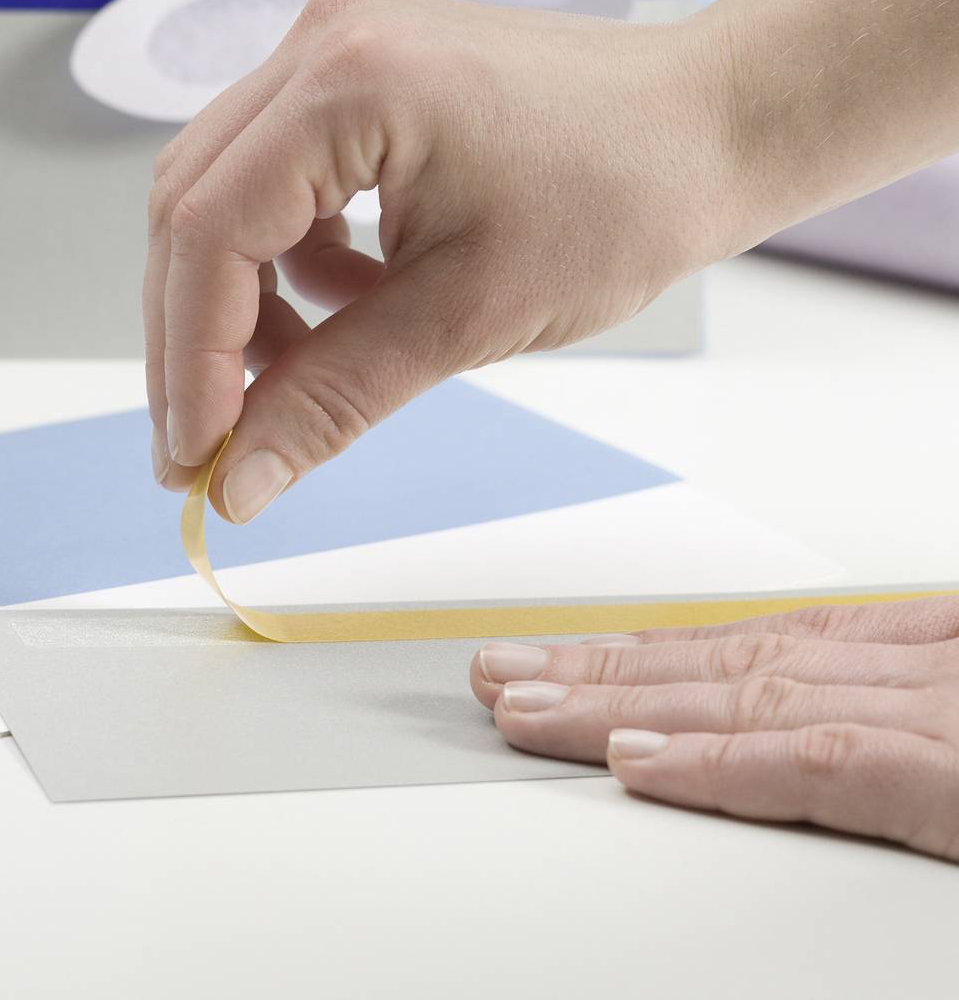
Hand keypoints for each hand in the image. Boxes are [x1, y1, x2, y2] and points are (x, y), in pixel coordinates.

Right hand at [145, 0, 737, 520]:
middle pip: (192, 205)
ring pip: (220, 188)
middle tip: (208, 444)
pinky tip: (343, 306)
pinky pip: (270, 168)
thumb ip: (333, 397)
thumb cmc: (624, 198)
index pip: (208, 231)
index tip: (196, 458)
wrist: (714, 120)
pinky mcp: (352, 63)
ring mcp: (331, 41)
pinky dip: (282, 252)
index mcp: (347, 84)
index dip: (189, 357)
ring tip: (291, 378)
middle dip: (194, 334)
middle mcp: (320, 40)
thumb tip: (238, 486)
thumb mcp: (468, 316)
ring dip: (234, 297)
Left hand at [471, 596, 958, 860]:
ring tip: (525, 708)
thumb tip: (815, 732)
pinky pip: (825, 765)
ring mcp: (944, 718)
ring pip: (751, 702)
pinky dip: (723, 760)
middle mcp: (927, 675)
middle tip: (502, 675)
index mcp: (935, 660)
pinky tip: (636, 764)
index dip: (656, 656)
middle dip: (608, 672)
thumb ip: (902, 736)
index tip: (570, 661)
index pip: (769, 650)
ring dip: (625, 704)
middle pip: (735, 666)